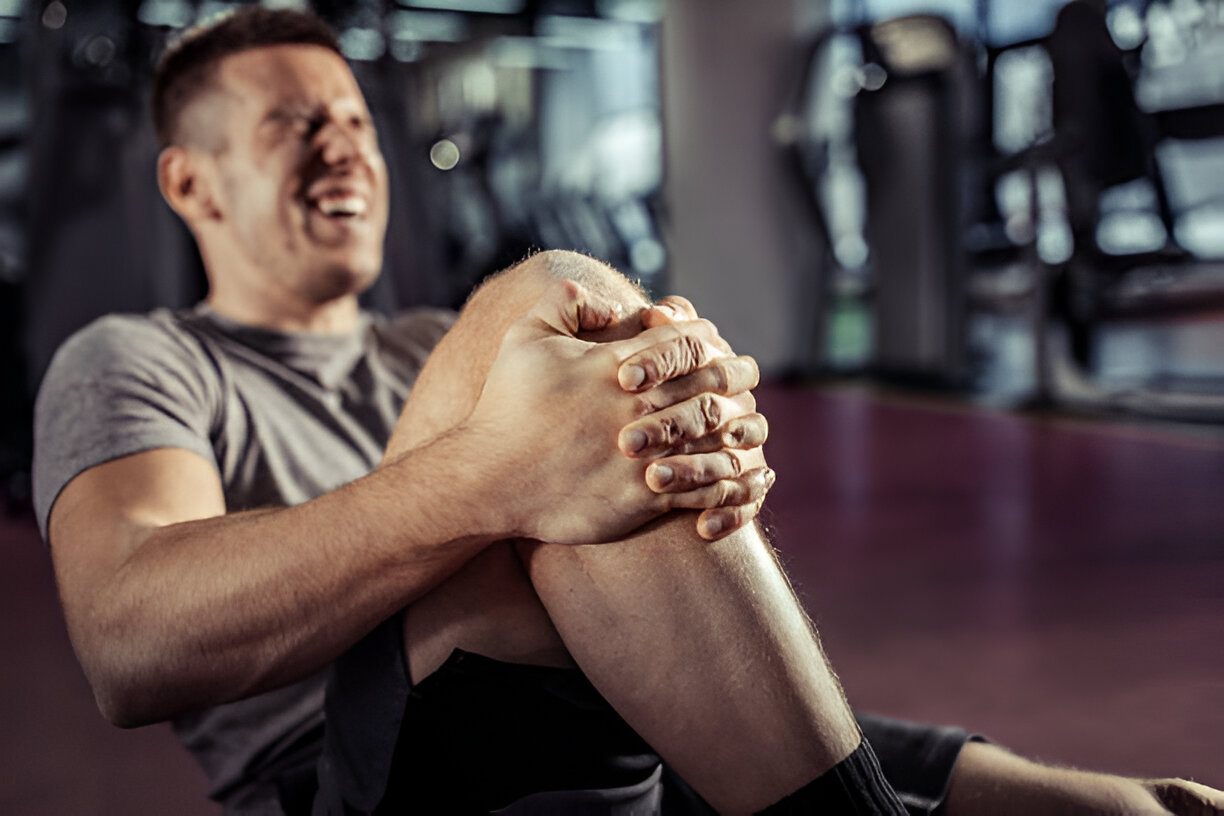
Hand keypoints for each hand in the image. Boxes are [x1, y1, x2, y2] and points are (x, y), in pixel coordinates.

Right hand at [467, 282, 772, 545]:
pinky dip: (724, 481)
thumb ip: (565, 301)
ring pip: (714, 436)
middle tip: (749, 378)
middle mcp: (636, 408)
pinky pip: (701, 488)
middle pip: (710, 384)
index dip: (707, 339)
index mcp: (615, 365)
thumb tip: (612, 302)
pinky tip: (734, 477)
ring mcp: (643, 455)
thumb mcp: (525, 337)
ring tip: (747, 427)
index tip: (715, 344)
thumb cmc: (504, 407)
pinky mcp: (642, 498)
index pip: (684, 340)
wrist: (487, 479)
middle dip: (736, 377)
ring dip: (736, 429)